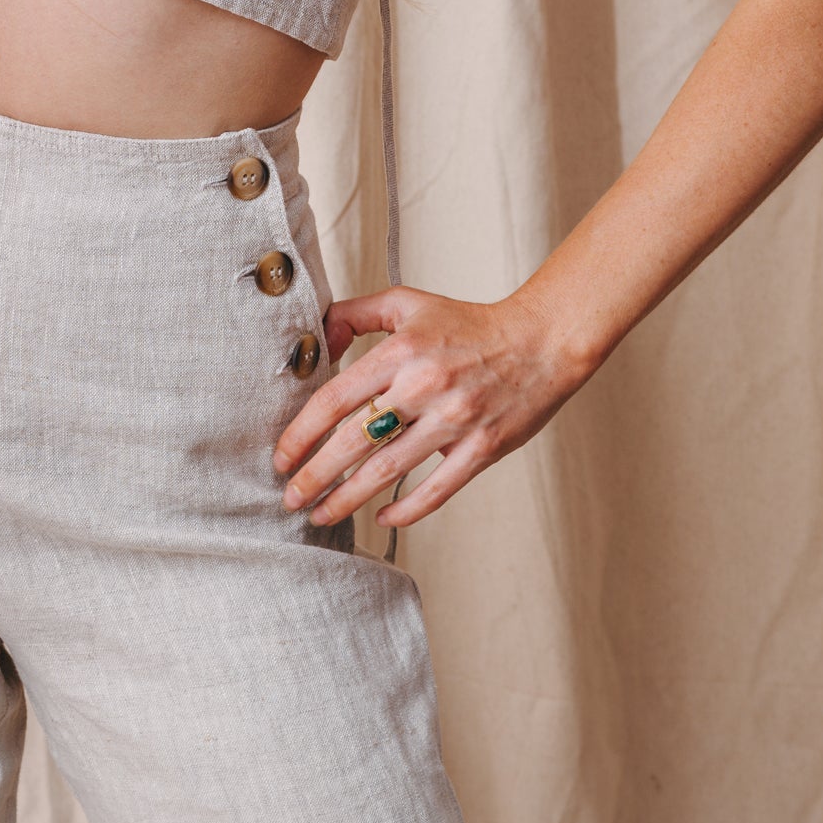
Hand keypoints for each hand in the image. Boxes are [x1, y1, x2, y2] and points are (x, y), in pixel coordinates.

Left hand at [269, 285, 589, 532]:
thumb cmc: (469, 323)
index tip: (281, 457)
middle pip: (353, 441)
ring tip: (321, 515)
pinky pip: (438, 489)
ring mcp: (455, 420)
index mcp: (401, 352)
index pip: (334, 399)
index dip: (301, 433)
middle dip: (314, 476)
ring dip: (348, 499)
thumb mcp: (407, 303)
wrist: (542, 340)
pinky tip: (383, 519)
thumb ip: (356, 314)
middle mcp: (424, 386)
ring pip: (388, 471)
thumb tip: (315, 341)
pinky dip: (407, 511)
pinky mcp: (483, 447)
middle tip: (289, 499)